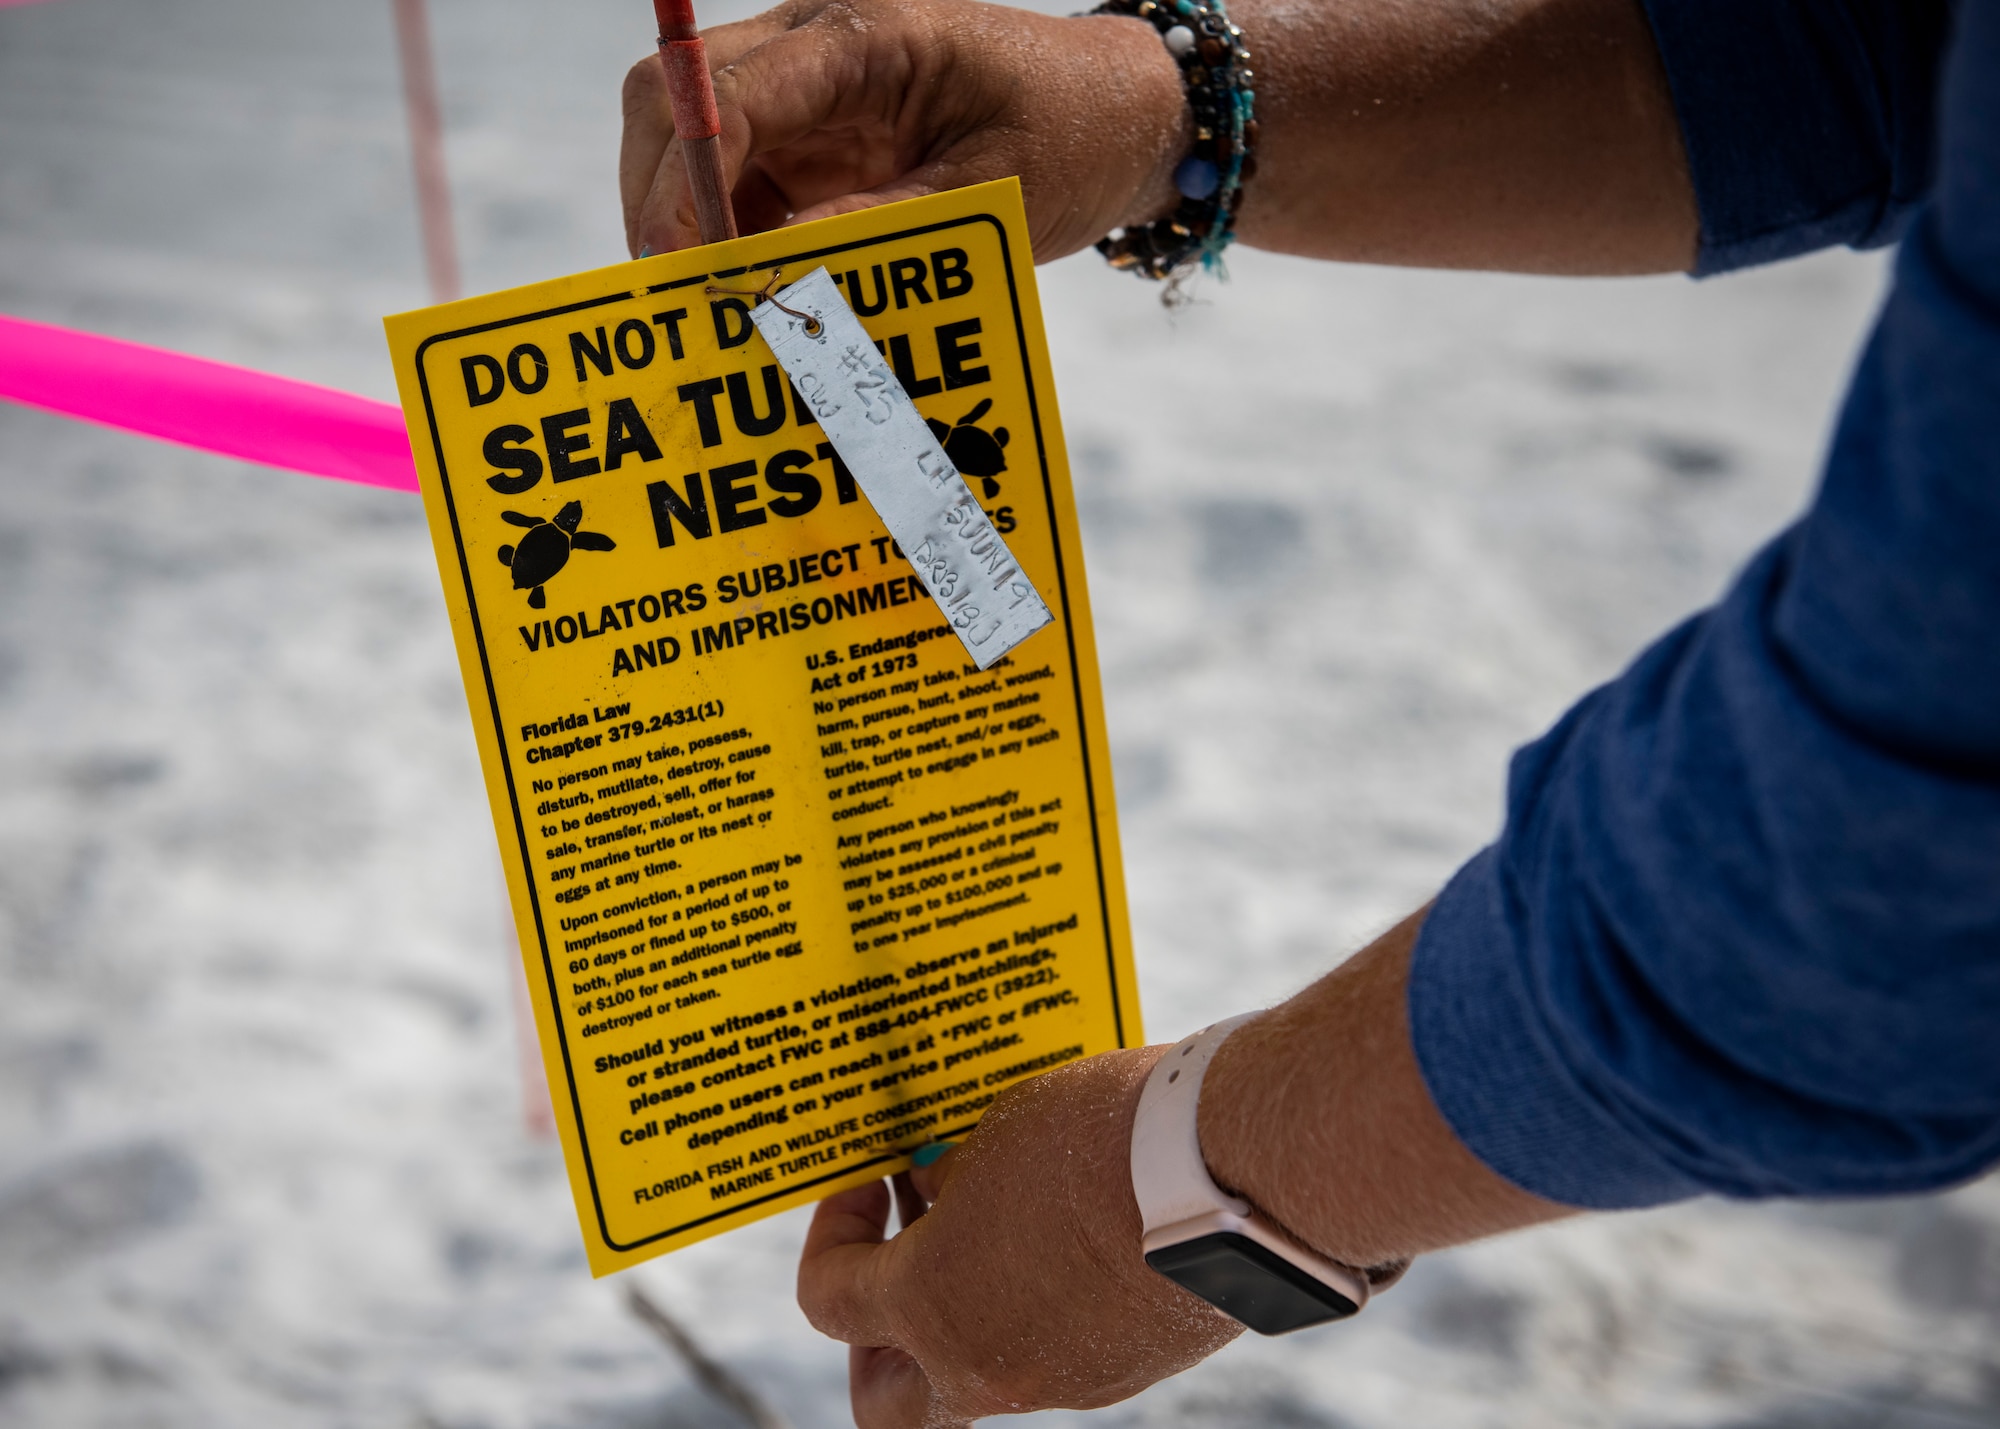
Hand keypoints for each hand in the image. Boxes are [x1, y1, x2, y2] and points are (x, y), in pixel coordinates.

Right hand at [620, 0, 1189, 261]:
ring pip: (688, 143)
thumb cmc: (1069, 136)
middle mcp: (812, 45)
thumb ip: (880, 229)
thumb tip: (773, 277)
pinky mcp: (810, 137)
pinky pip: (734, 182)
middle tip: (678, 297)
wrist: (1116, 113)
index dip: (686, 181)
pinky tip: (749, 294)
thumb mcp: (987, 194)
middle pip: (671, 97)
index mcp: (862, 35)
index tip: (682, 267)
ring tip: (712, 307)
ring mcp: (803, 90)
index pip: (730, 92)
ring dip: (685, 225)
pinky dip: (725, 240)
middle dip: (657, 198)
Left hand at [796, 1048, 1240, 1427]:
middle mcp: (985, 1365)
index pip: (829, 1299)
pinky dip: (1040, 1300)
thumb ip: (949, 1183)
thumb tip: (938, 1193)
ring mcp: (1062, 1380)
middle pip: (887, 1400)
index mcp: (929, 1305)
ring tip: (997, 1213)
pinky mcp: (1126, 1369)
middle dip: (874, 1338)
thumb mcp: (996, 1134)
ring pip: (980, 1368)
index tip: (871, 1181)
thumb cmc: (1101, 1135)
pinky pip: (1055, 1349)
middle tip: (896, 1259)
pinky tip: (1066, 1226)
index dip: (832, 1233)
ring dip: (968, 1304)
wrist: (1231, 1171)